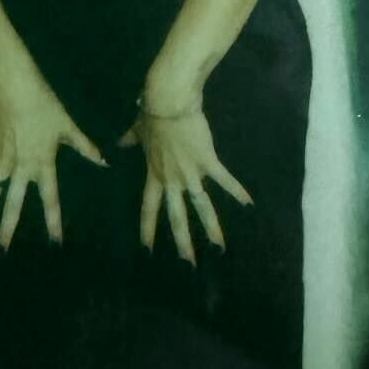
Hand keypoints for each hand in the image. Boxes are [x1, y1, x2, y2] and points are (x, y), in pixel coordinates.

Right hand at [0, 70, 106, 250]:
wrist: (12, 84)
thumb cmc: (43, 103)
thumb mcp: (67, 124)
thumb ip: (84, 146)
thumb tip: (104, 162)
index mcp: (42, 163)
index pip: (49, 200)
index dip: (53, 222)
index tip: (54, 244)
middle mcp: (20, 167)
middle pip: (13, 204)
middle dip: (7, 229)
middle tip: (1, 251)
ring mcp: (1, 159)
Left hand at [118, 104, 251, 265]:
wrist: (168, 101)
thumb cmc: (152, 113)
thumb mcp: (138, 129)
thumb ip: (129, 140)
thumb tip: (118, 143)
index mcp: (154, 173)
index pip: (148, 207)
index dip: (147, 229)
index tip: (146, 251)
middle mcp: (171, 179)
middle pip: (176, 216)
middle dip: (182, 243)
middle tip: (187, 267)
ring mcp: (190, 172)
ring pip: (201, 206)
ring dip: (211, 230)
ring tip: (219, 250)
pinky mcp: (207, 161)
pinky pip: (224, 179)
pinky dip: (237, 191)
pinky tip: (249, 206)